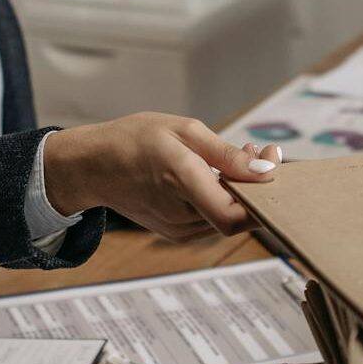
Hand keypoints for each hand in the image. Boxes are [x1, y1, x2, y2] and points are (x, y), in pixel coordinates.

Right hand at [42, 114, 282, 242]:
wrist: (92, 166)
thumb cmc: (134, 140)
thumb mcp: (183, 131)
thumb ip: (227, 155)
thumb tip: (266, 171)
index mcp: (181, 182)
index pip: (234, 215)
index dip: (262, 198)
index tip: (270, 161)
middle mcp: (180, 214)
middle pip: (237, 214)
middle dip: (255, 184)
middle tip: (258, 148)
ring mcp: (178, 228)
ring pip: (226, 217)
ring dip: (239, 189)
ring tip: (235, 155)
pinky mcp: (177, 232)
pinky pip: (212, 218)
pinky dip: (221, 197)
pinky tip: (216, 173)